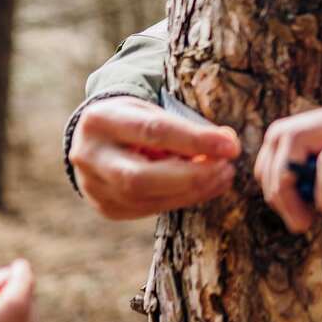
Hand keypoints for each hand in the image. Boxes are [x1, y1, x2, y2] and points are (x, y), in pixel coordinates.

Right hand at [69, 96, 239, 218]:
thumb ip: (187, 127)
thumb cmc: (135, 121)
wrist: (97, 140)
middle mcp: (90, 156)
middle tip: (226, 168)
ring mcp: (93, 187)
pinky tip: (204, 188)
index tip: (231, 146)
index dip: (195, 140)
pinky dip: (182, 199)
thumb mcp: (154, 111)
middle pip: (141, 176)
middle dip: (192, 176)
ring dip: (192, 190)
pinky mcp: (107, 207)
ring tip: (222, 177)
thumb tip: (227, 144)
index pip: (153, 131)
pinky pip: (149, 209)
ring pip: (145, 198)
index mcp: (101, 120)